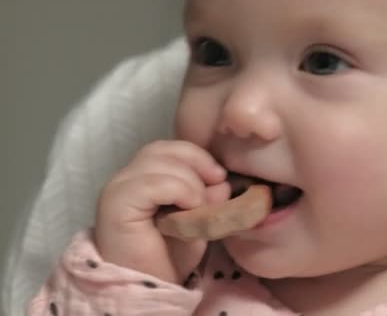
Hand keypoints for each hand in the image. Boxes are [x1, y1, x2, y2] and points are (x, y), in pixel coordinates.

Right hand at [94, 140, 230, 283]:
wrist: (149, 287)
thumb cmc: (169, 255)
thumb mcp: (198, 219)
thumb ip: (209, 197)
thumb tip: (222, 181)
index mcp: (143, 177)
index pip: (169, 148)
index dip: (197, 156)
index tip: (219, 176)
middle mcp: (126, 178)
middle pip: (163, 148)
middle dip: (196, 162)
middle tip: (216, 183)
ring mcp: (118, 188)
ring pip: (158, 160)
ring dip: (189, 180)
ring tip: (198, 205)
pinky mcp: (115, 203)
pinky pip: (151, 182)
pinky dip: (178, 189)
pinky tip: (188, 207)